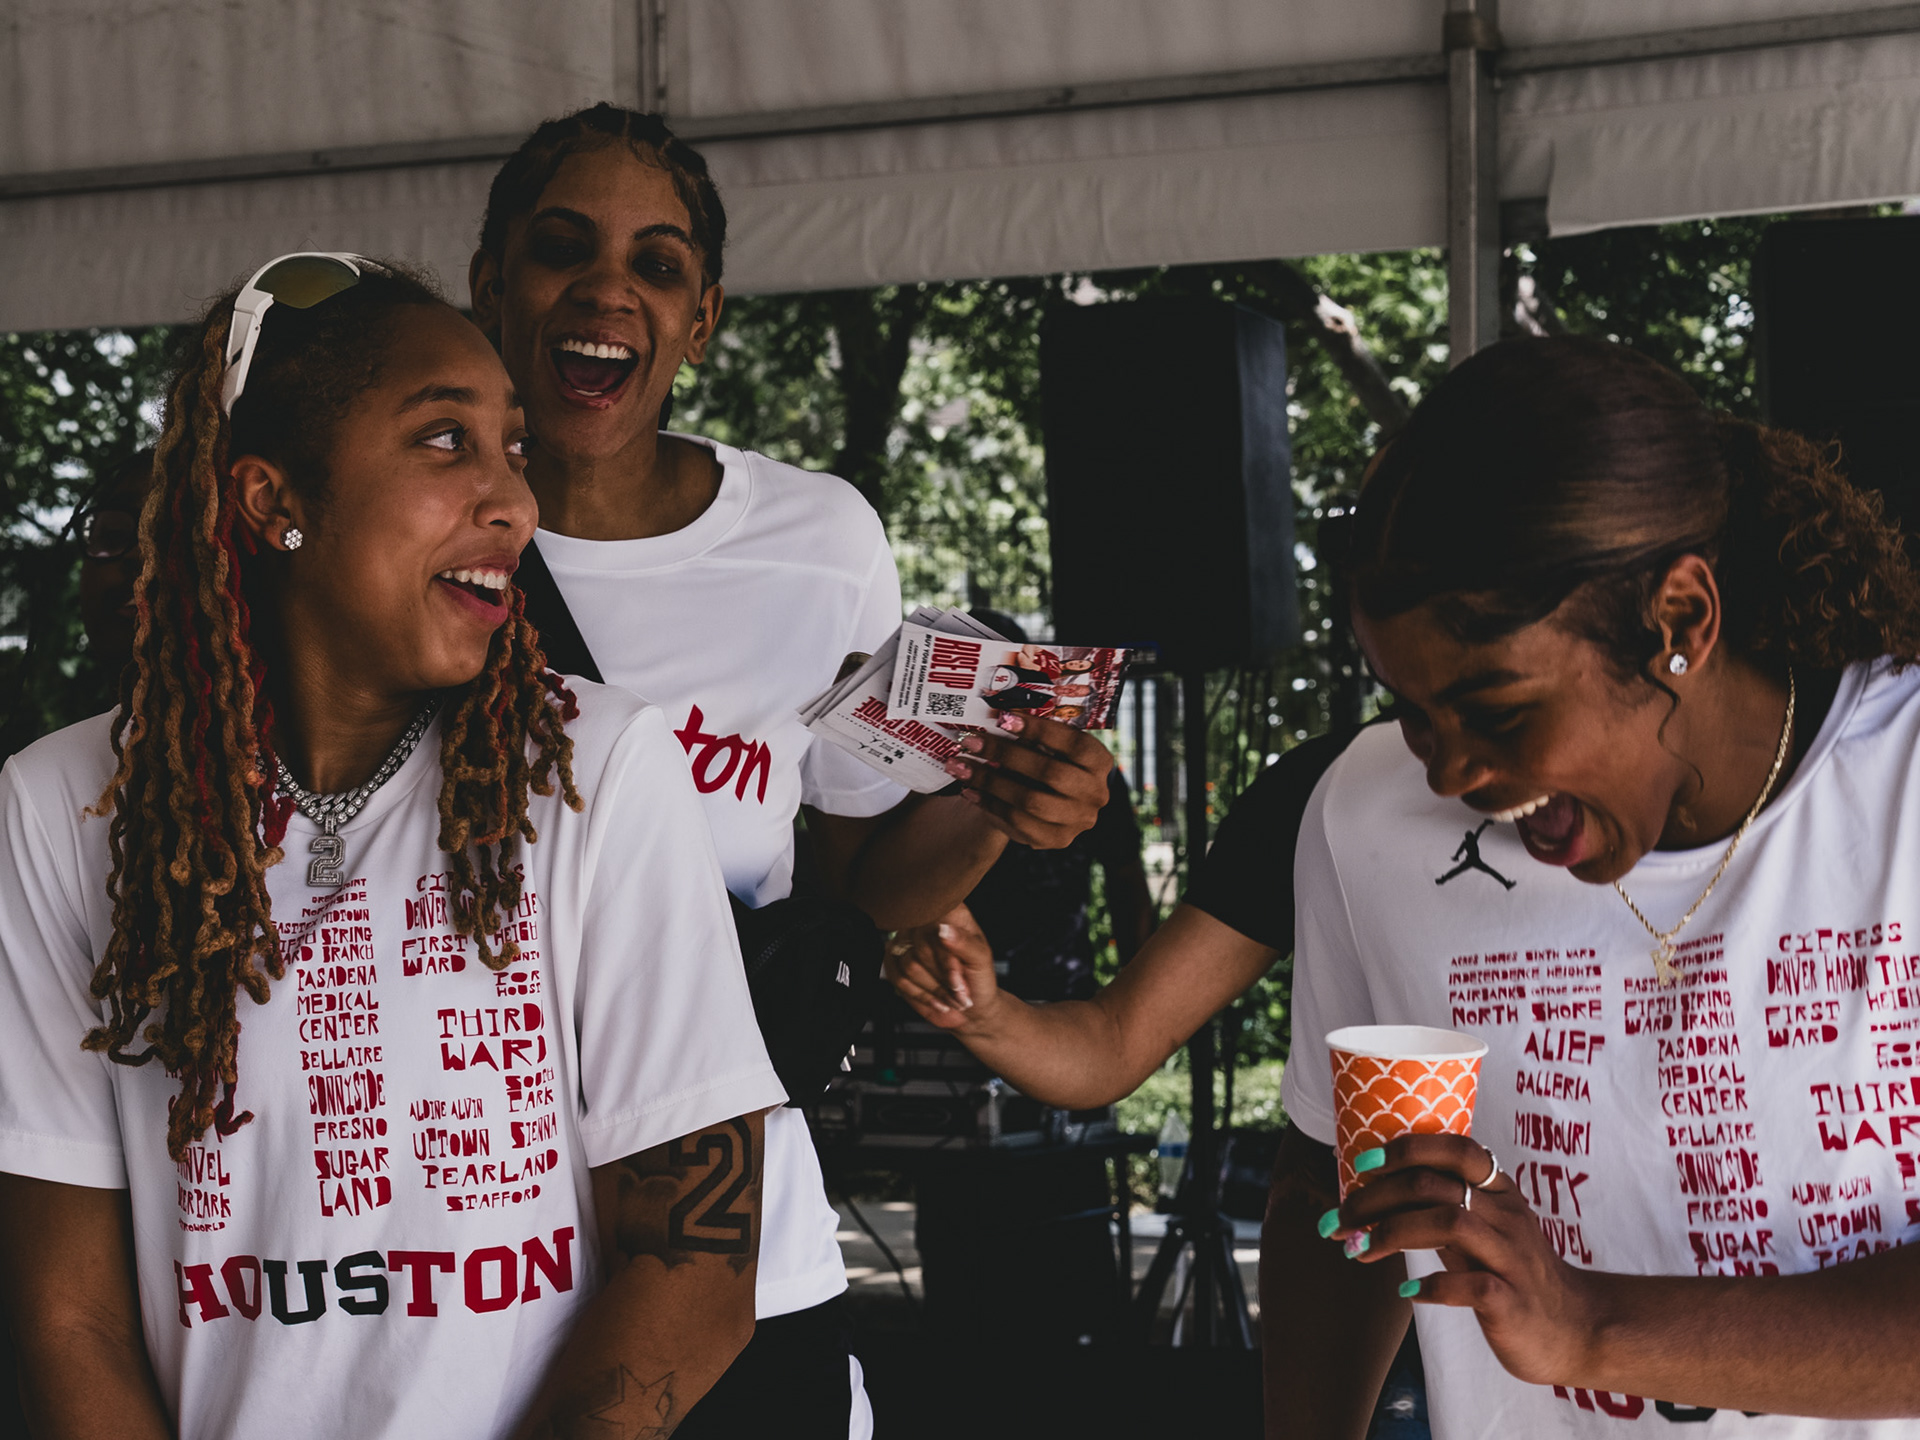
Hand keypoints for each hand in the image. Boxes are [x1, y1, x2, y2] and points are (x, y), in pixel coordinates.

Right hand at [884, 903, 999, 1029]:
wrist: (971, 1003)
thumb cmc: (978, 978)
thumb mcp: (981, 960)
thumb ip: (965, 944)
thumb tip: (943, 930)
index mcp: (951, 914)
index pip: (938, 927)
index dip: (946, 960)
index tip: (958, 982)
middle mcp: (925, 922)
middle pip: (922, 950)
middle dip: (942, 978)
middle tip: (960, 993)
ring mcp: (907, 940)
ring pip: (910, 966)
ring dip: (933, 990)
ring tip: (951, 998)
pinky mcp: (894, 960)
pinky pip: (898, 978)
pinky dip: (919, 995)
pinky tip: (935, 999)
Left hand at [941, 712, 1112, 849]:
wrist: (1040, 804)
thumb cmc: (1041, 763)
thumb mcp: (1045, 747)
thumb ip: (1030, 737)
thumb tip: (994, 719)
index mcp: (1099, 762)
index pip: (1073, 742)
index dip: (1038, 729)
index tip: (1003, 717)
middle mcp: (1096, 793)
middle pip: (1049, 772)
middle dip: (1005, 754)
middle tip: (971, 741)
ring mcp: (1078, 820)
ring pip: (1030, 800)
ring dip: (989, 781)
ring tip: (959, 765)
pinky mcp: (1055, 839)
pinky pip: (1017, 821)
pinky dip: (989, 803)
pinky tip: (968, 789)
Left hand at [1322, 1134, 1603, 1385]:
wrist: (1577, 1329)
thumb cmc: (1513, 1274)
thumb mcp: (1482, 1229)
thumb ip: (1441, 1206)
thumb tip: (1375, 1188)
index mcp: (1500, 1193)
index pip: (1456, 1149)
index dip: (1405, 1150)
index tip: (1361, 1166)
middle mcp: (1506, 1217)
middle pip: (1435, 1185)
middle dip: (1375, 1198)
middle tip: (1339, 1219)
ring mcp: (1511, 1258)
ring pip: (1449, 1223)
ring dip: (1392, 1233)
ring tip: (1359, 1250)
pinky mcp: (1512, 1301)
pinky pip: (1470, 1285)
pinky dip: (1431, 1285)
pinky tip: (1407, 1291)